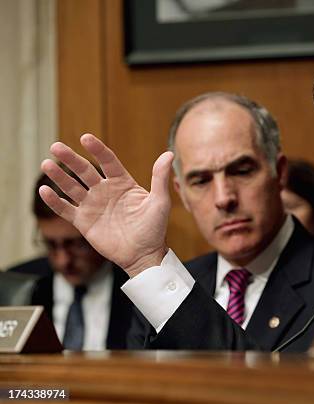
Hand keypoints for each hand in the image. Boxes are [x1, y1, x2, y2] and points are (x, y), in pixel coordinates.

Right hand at [40, 133, 173, 276]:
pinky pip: (65, 209)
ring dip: (59, 176)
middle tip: (56, 147)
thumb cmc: (155, 228)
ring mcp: (93, 205)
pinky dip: (54, 201)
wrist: (144, 255)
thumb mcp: (160, 202)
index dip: (97, 149)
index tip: (86, 138)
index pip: (107, 161)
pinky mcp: (83, 222)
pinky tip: (44, 191)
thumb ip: (160, 178)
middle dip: (71, 159)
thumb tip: (169, 154)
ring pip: (72, 187)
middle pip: (84, 171)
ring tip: (46, 164)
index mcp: (122, 183)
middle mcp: (105, 191)